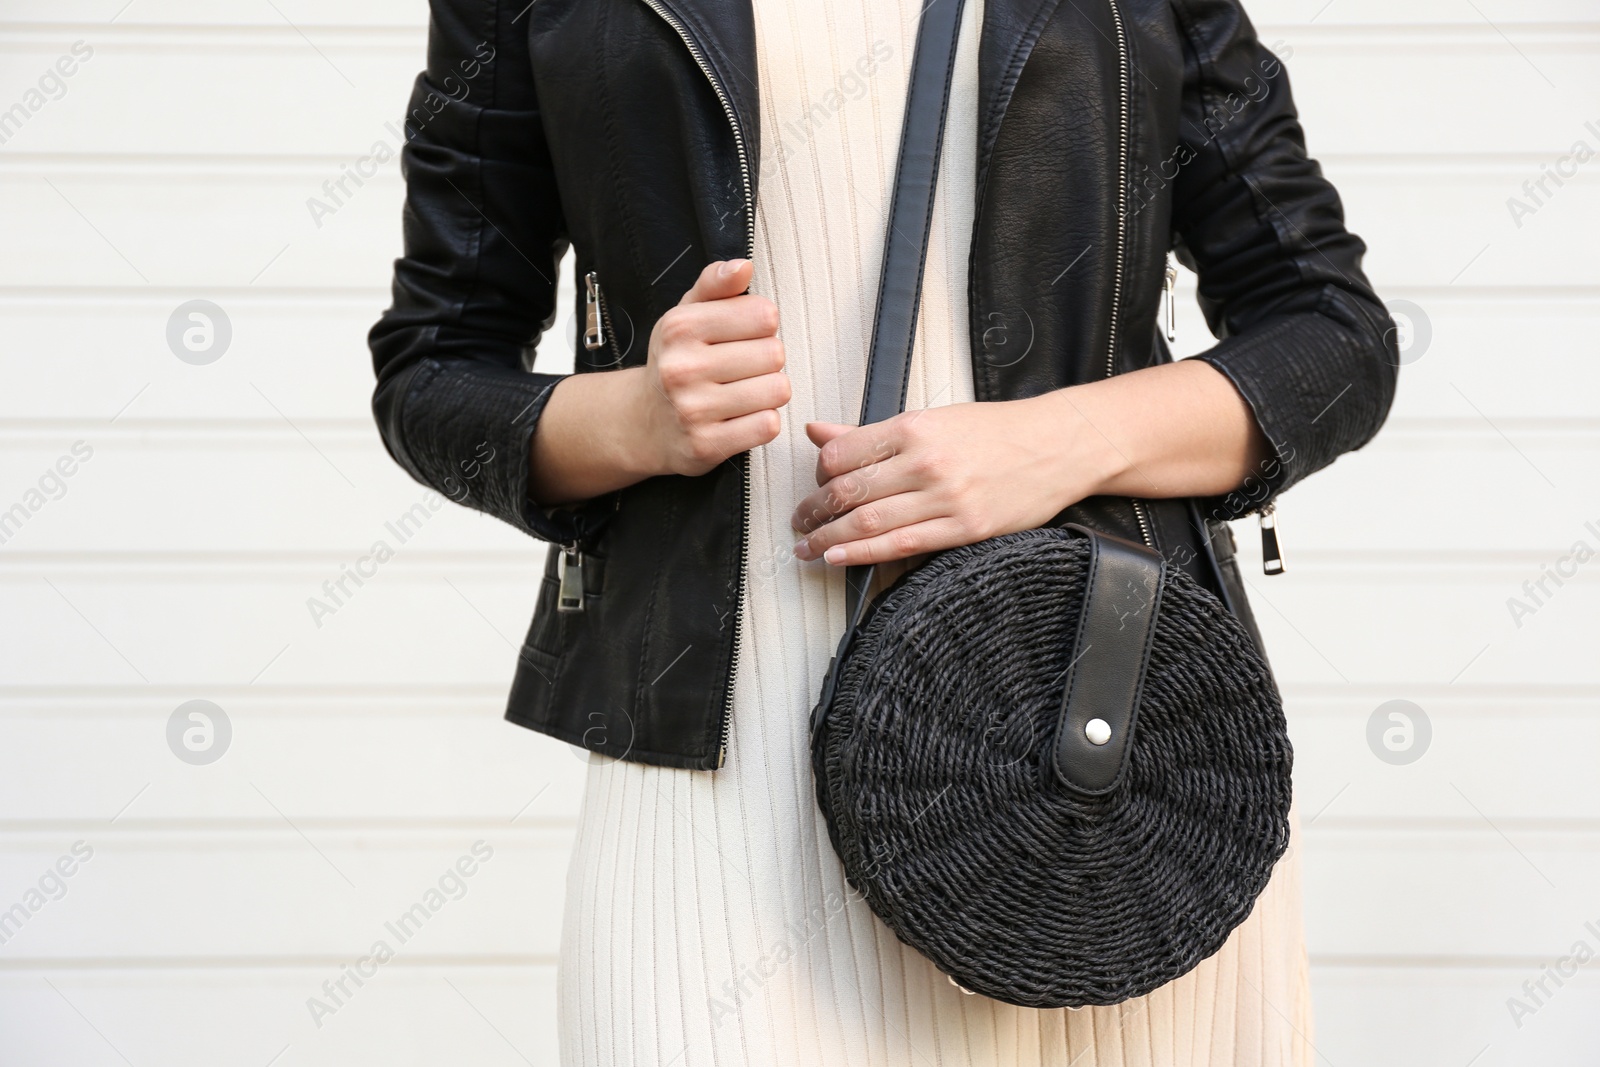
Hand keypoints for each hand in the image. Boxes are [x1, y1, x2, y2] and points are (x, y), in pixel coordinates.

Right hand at [630, 258, 789, 476]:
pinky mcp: (706, 444)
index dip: (762, 325)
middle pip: (774, 353)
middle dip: (767, 360)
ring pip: (777, 389)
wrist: (642, 422)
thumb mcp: (686, 314)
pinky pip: (767, 425)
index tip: (743, 335)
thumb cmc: (675, 362)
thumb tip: (744, 266)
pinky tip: (742, 416)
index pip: (764, 314)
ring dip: (769, 391)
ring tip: (744, 391)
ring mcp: (693, 409)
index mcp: (681, 327)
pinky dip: (763, 420)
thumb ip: (716, 284)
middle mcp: (683, 368)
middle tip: (742, 368)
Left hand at [789, 395, 1122, 566]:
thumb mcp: (931, 419)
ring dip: (828, 540)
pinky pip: (902, 546)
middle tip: (798, 524)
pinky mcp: (964, 528)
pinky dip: (863, 555)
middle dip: (813, 512)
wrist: (1058, 445)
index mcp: (913, 428)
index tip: (813, 487)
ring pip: (868, 523)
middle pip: (848, 492)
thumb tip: (816, 432)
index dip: (817, 475)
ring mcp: (946, 498)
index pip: (841, 455)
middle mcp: (925, 462)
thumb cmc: (994, 432)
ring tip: (808, 548)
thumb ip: (870, 433)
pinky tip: (839, 559)